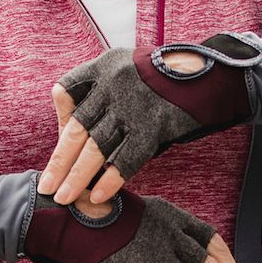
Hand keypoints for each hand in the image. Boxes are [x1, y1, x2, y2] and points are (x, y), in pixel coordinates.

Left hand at [39, 37, 254, 211]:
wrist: (215, 76)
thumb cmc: (172, 78)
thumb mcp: (133, 69)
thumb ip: (106, 89)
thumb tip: (76, 120)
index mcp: (105, 64)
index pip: (67, 91)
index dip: (61, 122)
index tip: (60, 145)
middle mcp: (114, 82)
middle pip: (78, 128)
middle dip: (60, 161)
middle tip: (46, 186)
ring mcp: (134, 104)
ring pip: (97, 148)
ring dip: (78, 177)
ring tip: (64, 198)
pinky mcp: (155, 124)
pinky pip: (126, 158)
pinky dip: (111, 179)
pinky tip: (98, 196)